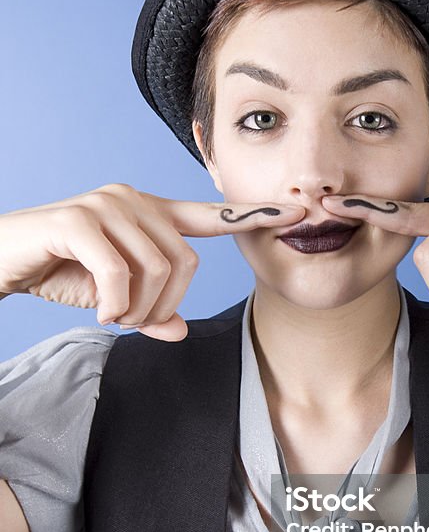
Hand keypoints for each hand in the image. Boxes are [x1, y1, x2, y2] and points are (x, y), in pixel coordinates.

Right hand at [0, 183, 304, 341]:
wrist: (0, 262)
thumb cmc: (58, 272)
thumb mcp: (115, 298)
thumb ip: (151, 310)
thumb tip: (180, 330)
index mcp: (150, 214)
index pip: (210, 214)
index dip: (252, 216)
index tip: (296, 212)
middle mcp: (133, 200)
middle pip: (187, 263)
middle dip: (163, 304)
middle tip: (132, 319)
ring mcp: (106, 205)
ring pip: (158, 270)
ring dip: (138, 310)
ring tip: (114, 314)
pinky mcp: (78, 220)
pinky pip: (121, 273)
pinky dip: (116, 305)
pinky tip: (103, 312)